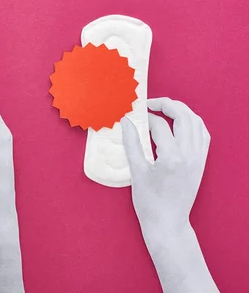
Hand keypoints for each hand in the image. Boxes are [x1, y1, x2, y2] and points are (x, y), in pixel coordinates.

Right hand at [121, 97, 209, 231]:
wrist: (168, 223)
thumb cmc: (149, 202)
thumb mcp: (137, 172)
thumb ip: (132, 143)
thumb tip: (125, 121)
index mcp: (172, 157)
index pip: (159, 125)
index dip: (144, 117)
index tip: (132, 115)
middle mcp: (190, 154)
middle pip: (184, 116)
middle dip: (167, 104)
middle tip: (149, 104)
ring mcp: (199, 158)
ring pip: (196, 123)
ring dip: (181, 111)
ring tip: (164, 109)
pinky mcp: (202, 163)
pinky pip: (203, 135)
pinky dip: (192, 123)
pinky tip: (180, 123)